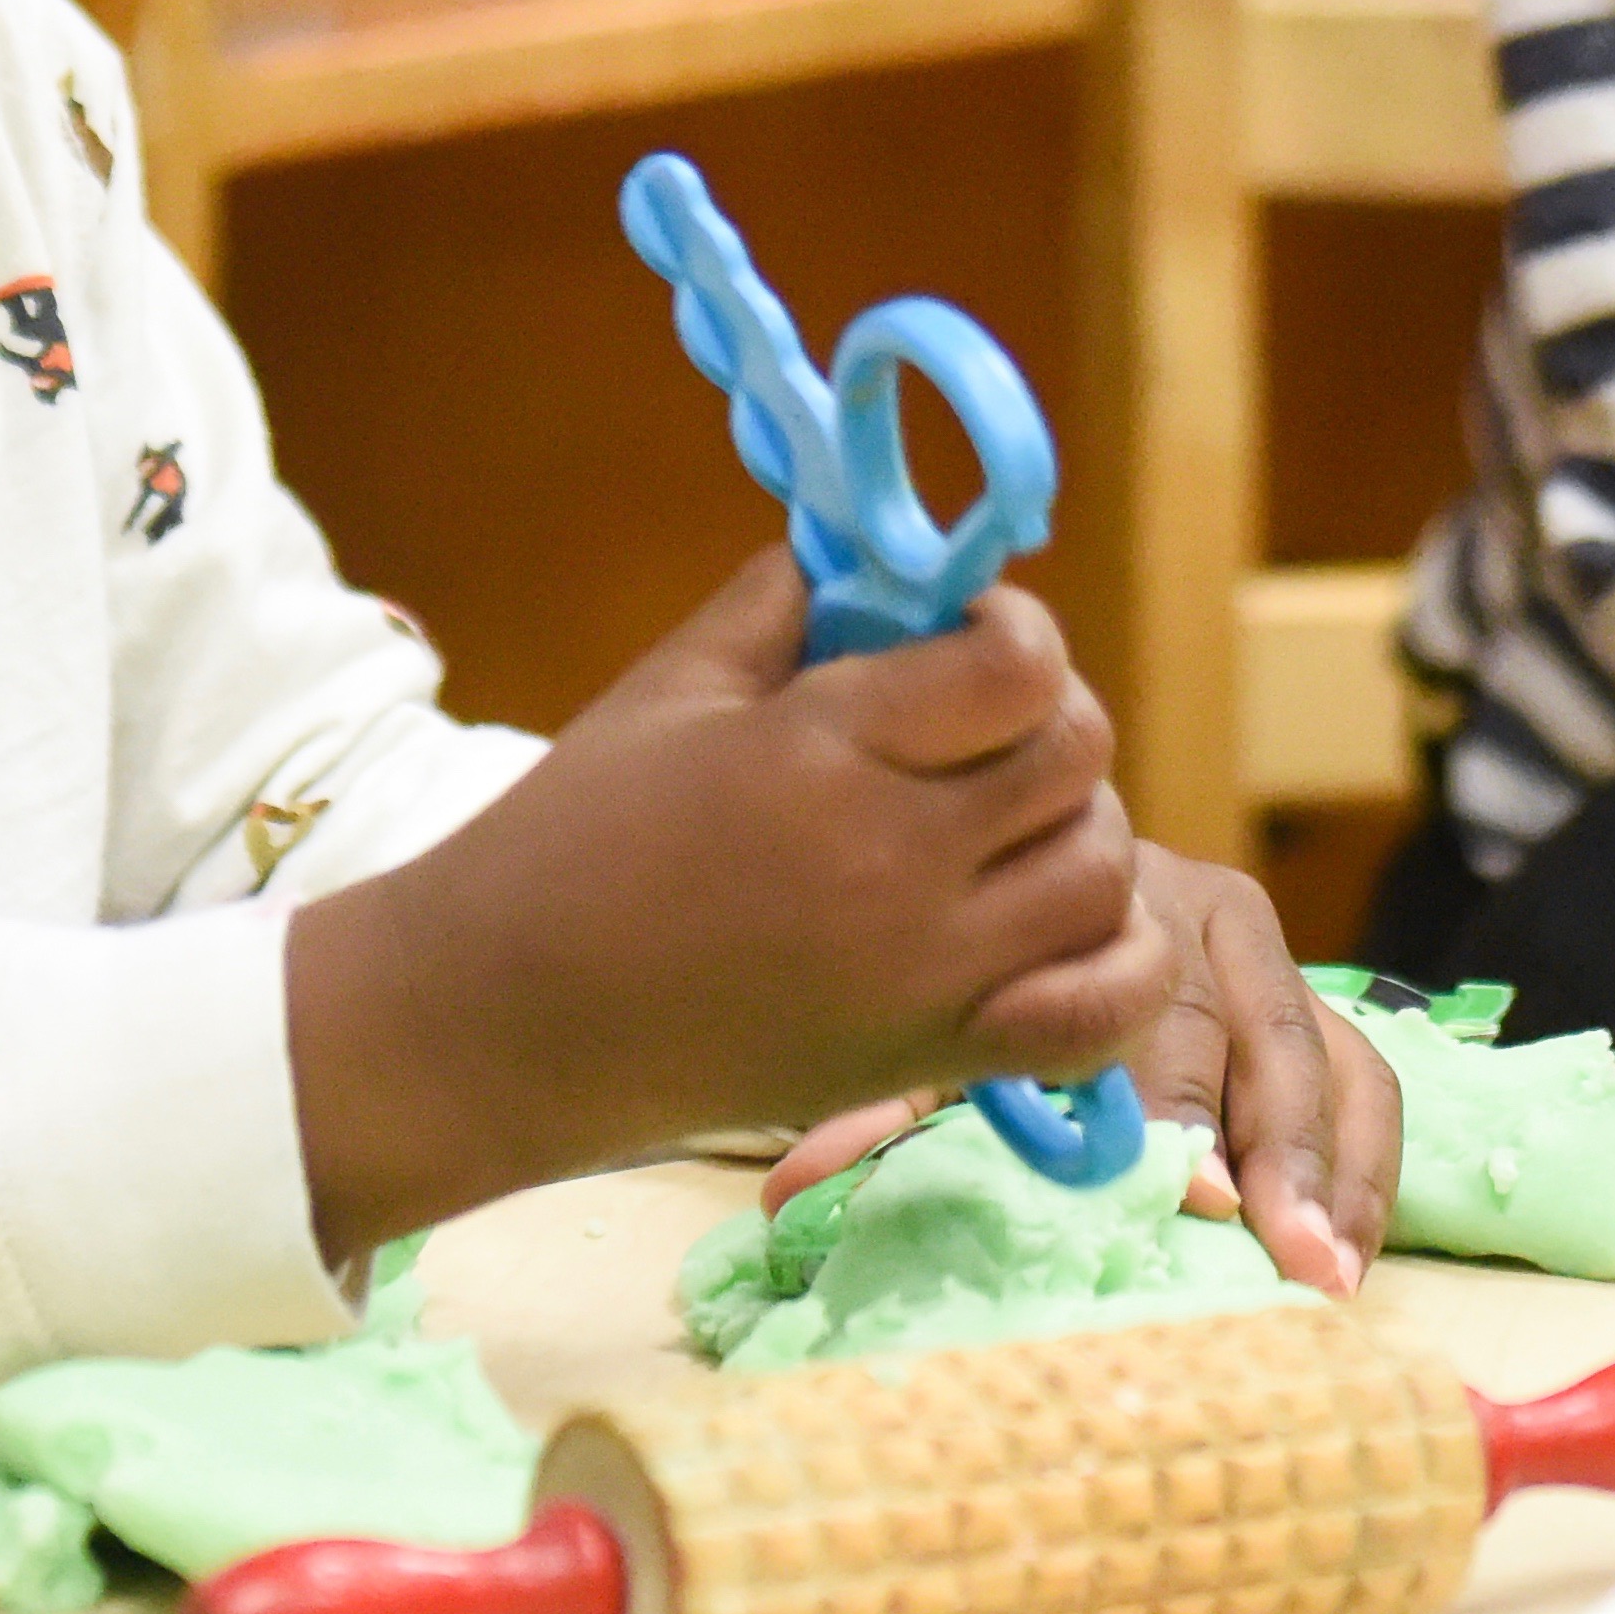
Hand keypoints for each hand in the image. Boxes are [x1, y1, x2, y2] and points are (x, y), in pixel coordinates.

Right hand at [288, 551, 1173, 1254]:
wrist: (502, 1020)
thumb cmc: (567, 838)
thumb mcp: (669, 688)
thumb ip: (785, 601)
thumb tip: (877, 553)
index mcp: (825, 753)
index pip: (1022, 666)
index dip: (1011, 631)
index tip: (959, 638)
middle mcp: (895, 864)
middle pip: (1079, 757)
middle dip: (1044, 719)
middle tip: (978, 726)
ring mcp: (924, 974)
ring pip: (1104, 875)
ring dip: (1076, 829)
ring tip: (1003, 822)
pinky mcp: (925, 1060)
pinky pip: (1094, 1019)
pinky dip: (1112, 967)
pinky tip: (1062, 925)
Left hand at [758, 865, 1403, 1290]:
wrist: (1040, 883)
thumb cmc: (983, 981)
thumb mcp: (935, 1034)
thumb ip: (876, 1109)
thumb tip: (783, 1193)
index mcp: (1103, 907)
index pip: (1148, 1007)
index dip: (1172, 1103)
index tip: (1184, 1186)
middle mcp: (1203, 917)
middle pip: (1253, 1029)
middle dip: (1271, 1148)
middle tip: (1278, 1246)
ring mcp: (1273, 963)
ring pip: (1328, 1056)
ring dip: (1334, 1172)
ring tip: (1329, 1274)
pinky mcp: (1321, 1011)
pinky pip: (1367, 1082)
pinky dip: (1367, 1170)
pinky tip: (1352, 1257)